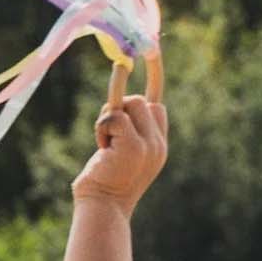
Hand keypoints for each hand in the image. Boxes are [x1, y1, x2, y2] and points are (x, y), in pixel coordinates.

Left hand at [71, 84, 166, 218]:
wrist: (102, 210)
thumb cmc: (104, 184)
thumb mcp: (119, 152)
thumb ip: (125, 128)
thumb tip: (118, 98)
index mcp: (158, 146)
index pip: (157, 105)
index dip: (153, 77)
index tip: (150, 50)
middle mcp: (159, 145)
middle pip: (142, 101)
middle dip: (120, 110)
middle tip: (108, 139)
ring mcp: (150, 146)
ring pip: (129, 103)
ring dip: (108, 120)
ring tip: (105, 147)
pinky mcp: (134, 146)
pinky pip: (114, 115)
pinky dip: (102, 127)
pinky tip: (102, 149)